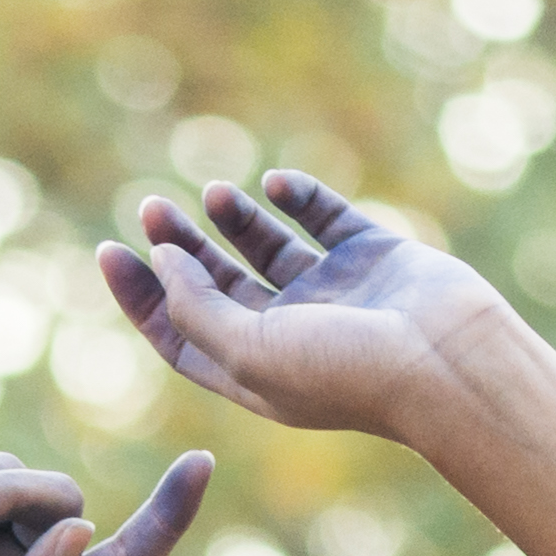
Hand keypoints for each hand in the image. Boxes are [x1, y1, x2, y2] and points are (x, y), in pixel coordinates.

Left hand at [97, 168, 517, 445]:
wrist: (445, 359)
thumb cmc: (344, 370)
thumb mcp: (247, 351)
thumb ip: (197, 307)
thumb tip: (162, 260)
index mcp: (252, 373)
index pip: (178, 334)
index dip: (140, 296)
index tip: (110, 251)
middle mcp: (289, 335)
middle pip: (217, 286)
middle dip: (180, 248)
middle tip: (151, 207)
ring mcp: (332, 294)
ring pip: (268, 248)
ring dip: (236, 219)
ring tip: (213, 193)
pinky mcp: (373, 257)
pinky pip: (326, 218)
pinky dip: (299, 196)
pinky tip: (275, 182)